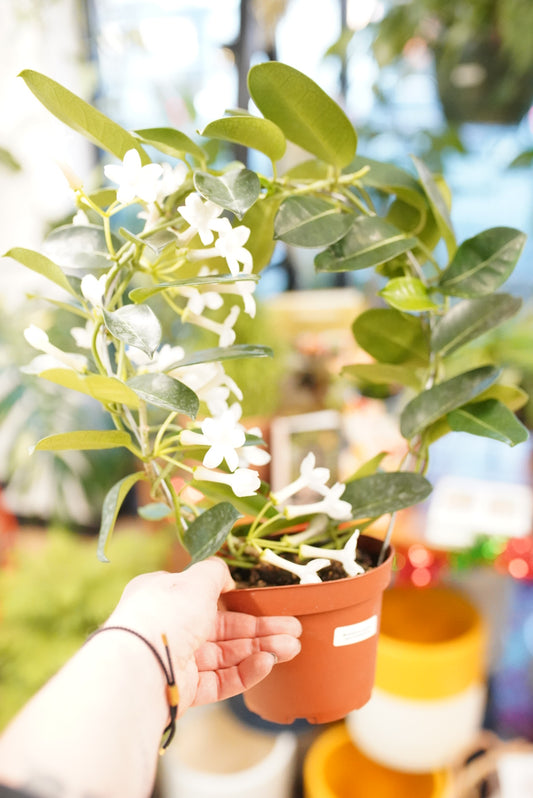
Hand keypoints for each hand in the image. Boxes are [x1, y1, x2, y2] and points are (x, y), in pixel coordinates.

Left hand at [105, 557, 301, 712]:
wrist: (140, 664)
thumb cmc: (165, 614)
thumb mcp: (194, 580)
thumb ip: (215, 573)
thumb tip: (227, 577)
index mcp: (167, 596)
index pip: (209, 599)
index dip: (242, 604)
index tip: (270, 607)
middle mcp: (172, 627)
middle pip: (225, 629)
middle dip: (262, 630)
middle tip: (295, 632)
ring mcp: (178, 660)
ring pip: (227, 655)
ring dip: (261, 650)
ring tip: (292, 648)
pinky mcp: (184, 690)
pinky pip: (220, 680)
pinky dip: (245, 672)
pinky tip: (268, 662)